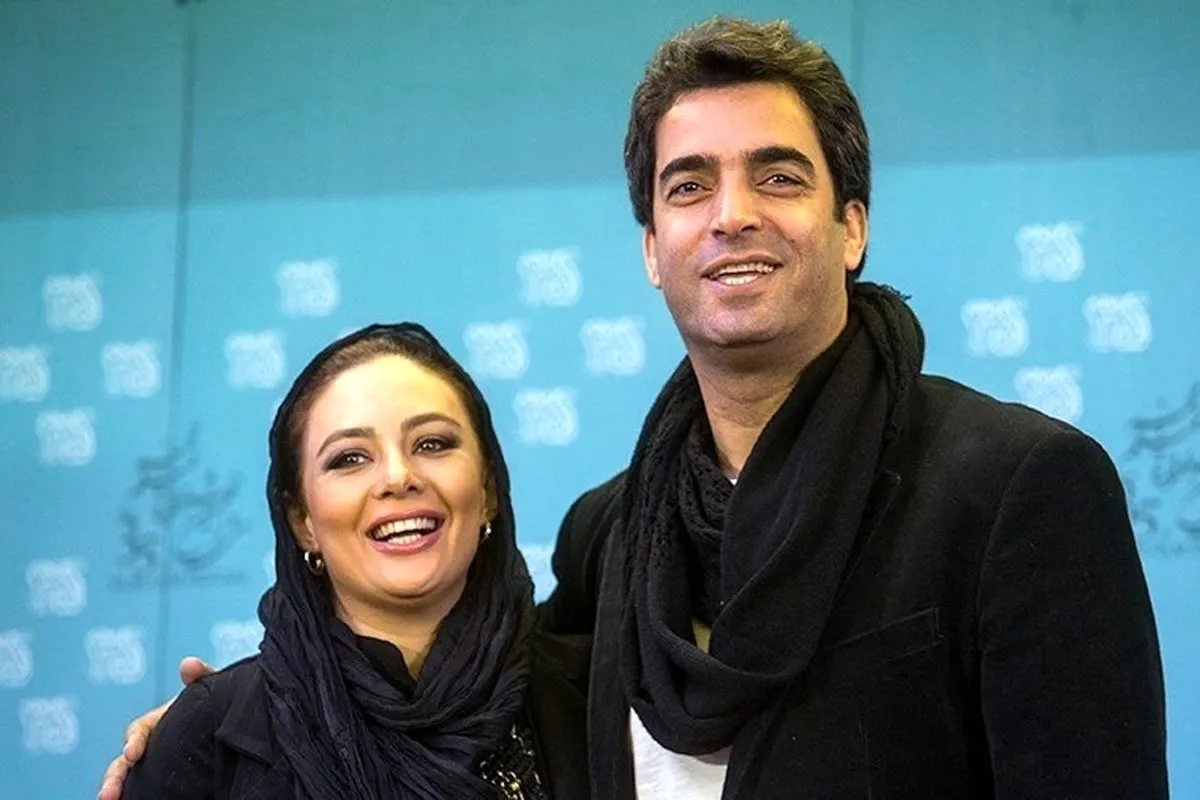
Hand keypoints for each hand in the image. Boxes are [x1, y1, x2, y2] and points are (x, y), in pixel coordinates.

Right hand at [96, 657, 214, 799]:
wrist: (229, 722)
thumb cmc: (215, 704)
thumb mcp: (210, 690)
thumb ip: (202, 677)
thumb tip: (188, 665)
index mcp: (159, 721)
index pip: (139, 730)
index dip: (134, 740)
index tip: (133, 753)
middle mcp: (152, 744)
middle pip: (124, 762)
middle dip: (115, 777)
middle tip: (107, 794)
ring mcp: (157, 763)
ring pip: (131, 779)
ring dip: (118, 789)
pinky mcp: (167, 780)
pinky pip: (147, 789)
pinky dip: (135, 795)